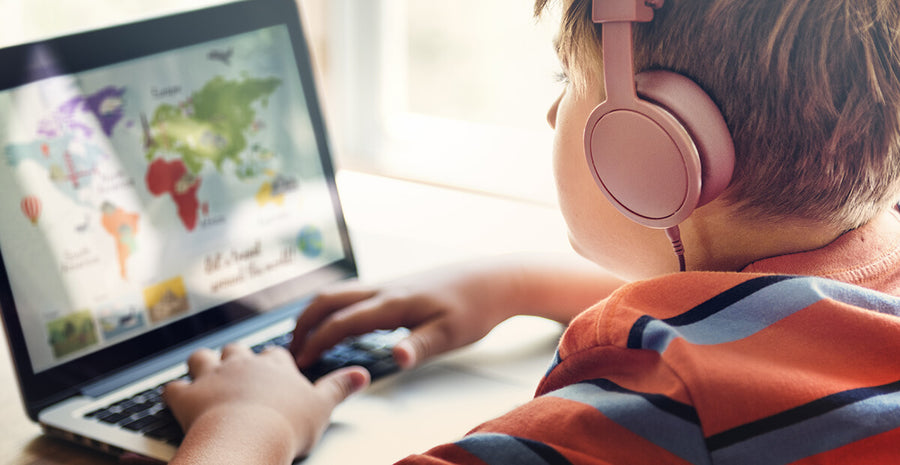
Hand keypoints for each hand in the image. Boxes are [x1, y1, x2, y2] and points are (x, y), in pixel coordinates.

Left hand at [164, 344, 368, 463]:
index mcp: (275, 366)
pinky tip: (176, 398)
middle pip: (236, 349)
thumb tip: (362, 374)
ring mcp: (212, 378)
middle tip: (238, 372)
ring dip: (201, 365)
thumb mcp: (322, 407)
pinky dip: (174, 393)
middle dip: (235, 358)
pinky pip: (173, 388)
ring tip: (204, 374)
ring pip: (202, 358)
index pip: (276, 355)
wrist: (247, 440)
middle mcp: (243, 364)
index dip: (275, 363)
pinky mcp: (187, 397)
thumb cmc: (286, 425)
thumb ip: (340, 387)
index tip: (277, 371)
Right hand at [291, 263, 518, 369]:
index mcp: (393, 303)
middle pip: (328, 300)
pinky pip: (352, 294)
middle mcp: (383, 289)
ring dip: (315, 313)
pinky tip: (337, 323)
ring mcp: (387, 285)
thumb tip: (396, 358)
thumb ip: (420, 346)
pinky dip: (332, 308)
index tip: (299, 363)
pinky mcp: (395, 286)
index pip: (341, 322)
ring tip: (304, 338)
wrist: (493, 279)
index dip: (316, 342)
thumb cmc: (474, 308)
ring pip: (338, 293)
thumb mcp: (451, 334)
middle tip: (290, 351)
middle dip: (303, 324)